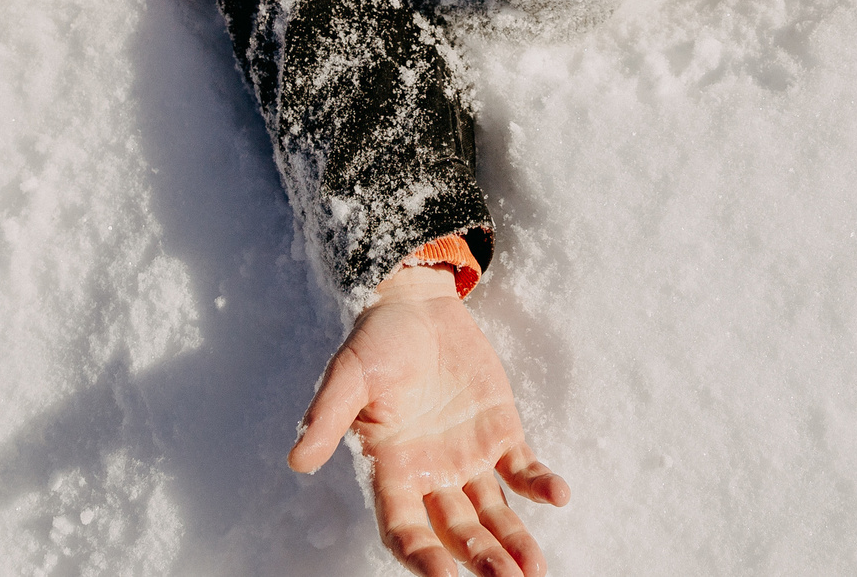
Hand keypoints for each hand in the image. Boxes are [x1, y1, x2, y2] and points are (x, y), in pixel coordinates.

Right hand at [289, 264, 566, 576]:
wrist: (417, 306)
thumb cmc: (376, 342)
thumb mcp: (349, 374)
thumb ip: (328, 416)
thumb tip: (298, 460)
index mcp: (392, 470)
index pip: (406, 529)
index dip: (423, 558)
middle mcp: (432, 476)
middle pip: (457, 532)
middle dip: (481, 560)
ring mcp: (469, 460)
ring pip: (493, 515)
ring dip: (513, 542)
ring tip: (534, 570)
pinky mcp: (500, 436)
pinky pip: (524, 471)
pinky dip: (540, 485)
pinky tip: (558, 495)